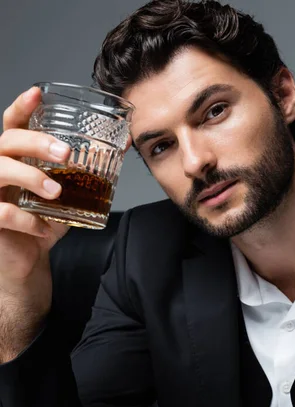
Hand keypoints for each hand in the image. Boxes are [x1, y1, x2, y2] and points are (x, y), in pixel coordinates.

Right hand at [0, 86, 71, 360]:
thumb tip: (121, 147)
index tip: (38, 93)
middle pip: (6, 141)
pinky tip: (45, 230)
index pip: (13, 125)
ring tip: (57, 192)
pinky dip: (27, 220)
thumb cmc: (43, 224)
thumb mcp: (67, 197)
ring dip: (31, 177)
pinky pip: (2, 212)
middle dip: (36, 143)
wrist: (27, 263)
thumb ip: (85, 174)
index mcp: (15, 159)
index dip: (22, 107)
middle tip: (65, 153)